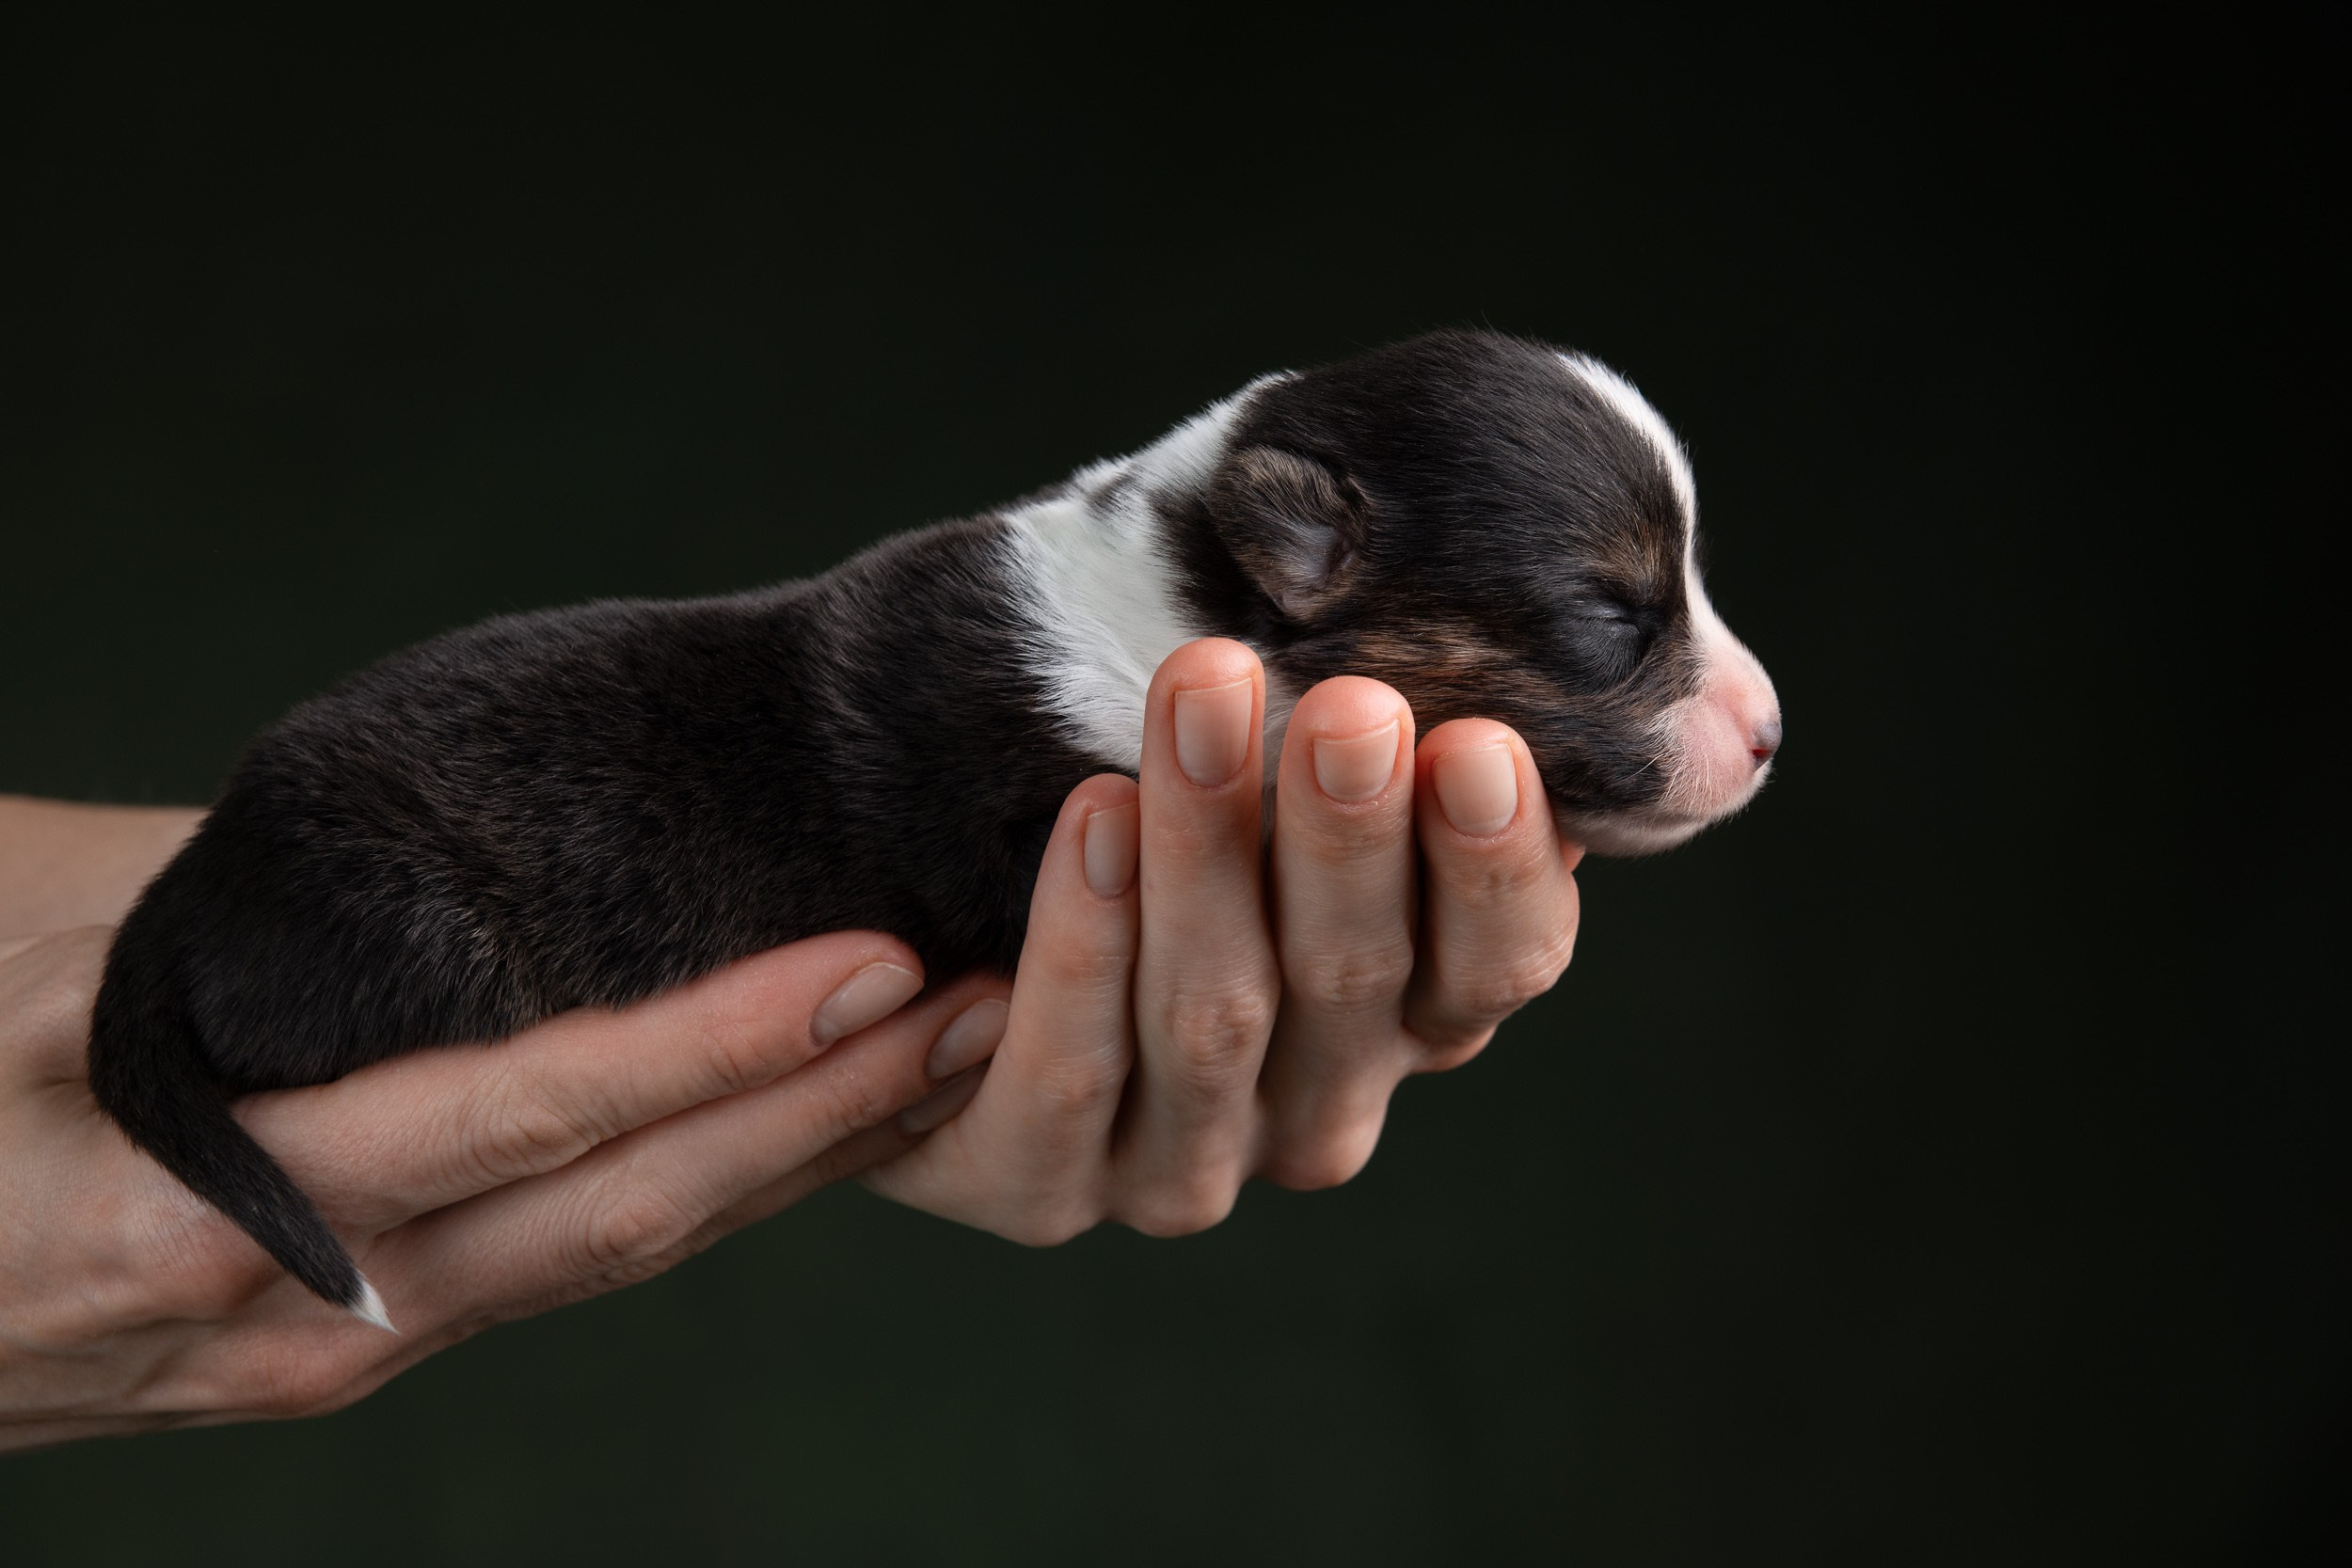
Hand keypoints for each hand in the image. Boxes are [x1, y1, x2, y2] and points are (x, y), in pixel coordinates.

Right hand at [0, 923, 998, 1449]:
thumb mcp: (13, 1012)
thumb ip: (183, 963)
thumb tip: (354, 887)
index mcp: (239, 1213)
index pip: (533, 1116)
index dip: (713, 1050)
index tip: (869, 973)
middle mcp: (339, 1308)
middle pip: (632, 1206)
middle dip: (822, 1113)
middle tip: (986, 1003)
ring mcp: (369, 1348)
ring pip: (629, 1251)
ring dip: (798, 1159)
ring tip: (948, 1051)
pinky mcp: (379, 1350)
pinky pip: (578, 1267)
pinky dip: (711, 1195)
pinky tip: (812, 1130)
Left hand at [864, 638, 1582, 1240]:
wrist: (937, 961)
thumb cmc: (1156, 831)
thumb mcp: (1278, 784)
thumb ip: (1384, 752)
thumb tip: (1520, 679)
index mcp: (1410, 1022)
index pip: (1500, 964)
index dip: (1496, 868)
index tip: (1482, 744)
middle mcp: (1317, 1113)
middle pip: (1355, 979)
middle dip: (1350, 837)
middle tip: (1348, 709)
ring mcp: (1180, 1166)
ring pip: (1215, 1017)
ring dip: (1212, 852)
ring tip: (1203, 692)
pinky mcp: (1039, 1189)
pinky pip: (1069, 1076)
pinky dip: (1085, 944)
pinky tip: (1093, 818)